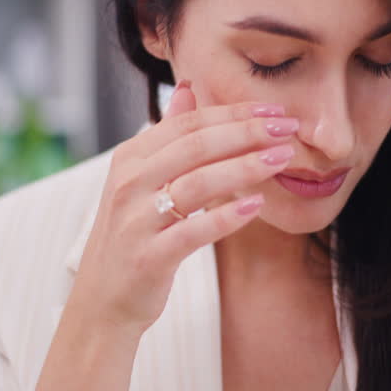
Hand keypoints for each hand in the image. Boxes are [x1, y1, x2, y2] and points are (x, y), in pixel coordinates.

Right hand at [65, 80, 298, 337]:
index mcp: (130, 158)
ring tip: (282, 160)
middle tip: (288, 129)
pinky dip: (227, 216)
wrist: (102, 301)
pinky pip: (193, 231)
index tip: (276, 110)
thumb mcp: (140, 180)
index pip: (189, 123)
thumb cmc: (133, 236)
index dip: (235, 113)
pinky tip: (256, 205)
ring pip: (197, 183)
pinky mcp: (148, 257)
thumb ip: (166, 135)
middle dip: (246, 133)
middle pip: (195, 146)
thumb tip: (186, 89)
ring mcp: (136, 220)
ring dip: (244, 167)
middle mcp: (129, 183)